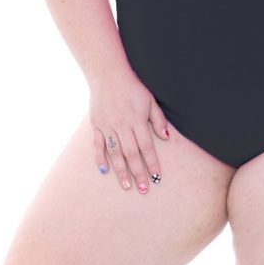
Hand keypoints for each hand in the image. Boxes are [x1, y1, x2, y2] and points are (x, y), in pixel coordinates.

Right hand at [89, 67, 171, 193]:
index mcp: (137, 120)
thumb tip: (167, 138)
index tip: (157, 178)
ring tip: (127, 186)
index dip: (152, 164)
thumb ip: (158, 120)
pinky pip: (97, 145)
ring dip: (121, 171)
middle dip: (138, 173)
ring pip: (115, 153)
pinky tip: (105, 171)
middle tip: (144, 190)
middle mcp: (122, 125)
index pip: (147, 147)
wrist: (108, 75)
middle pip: (131, 154)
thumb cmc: (133, 88)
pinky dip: (100, 158)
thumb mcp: (150, 100)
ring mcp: (107, 126)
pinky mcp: (96, 125)